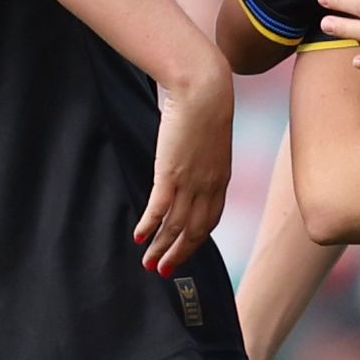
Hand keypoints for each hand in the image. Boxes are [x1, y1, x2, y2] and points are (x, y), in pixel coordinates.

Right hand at [137, 71, 232, 273]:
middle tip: (164, 270)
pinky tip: (140, 236)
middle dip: (179, 254)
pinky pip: (160, 208)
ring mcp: (191, 181)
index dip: (196, 240)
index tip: (184, 251)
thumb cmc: (205, 104)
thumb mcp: (208, 137)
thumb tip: (186, 158)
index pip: (210, 219)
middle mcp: (208, 186)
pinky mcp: (171, 173)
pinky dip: (150, 226)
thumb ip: (200, 155)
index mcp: (220, 178)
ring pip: (177, 225)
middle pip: (194, 230)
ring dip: (162, 247)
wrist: (204, 89)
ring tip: (149, 263)